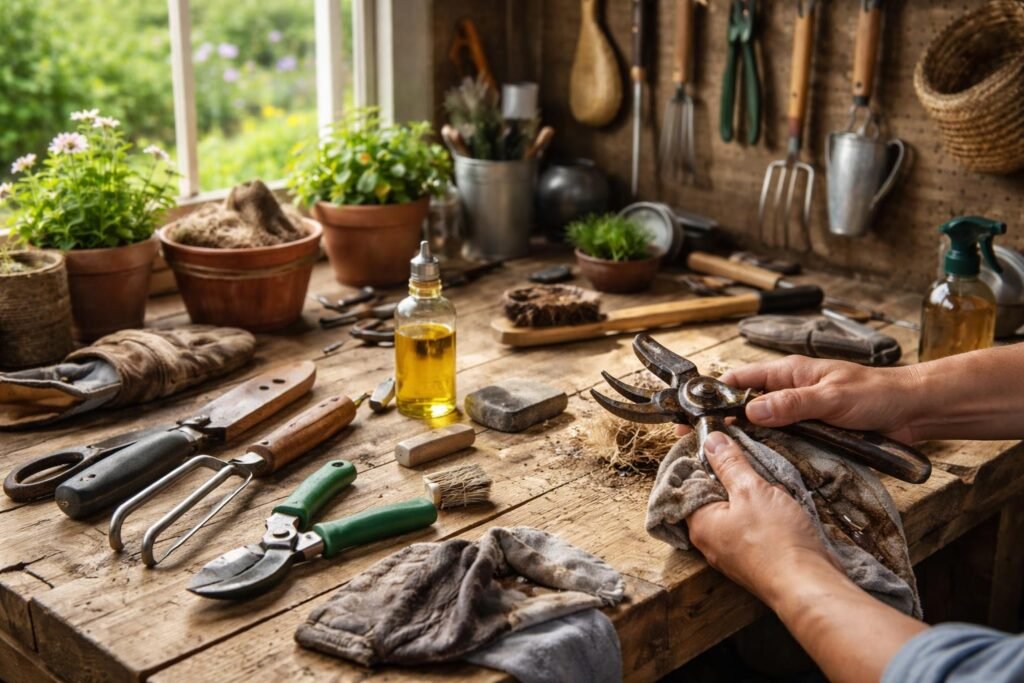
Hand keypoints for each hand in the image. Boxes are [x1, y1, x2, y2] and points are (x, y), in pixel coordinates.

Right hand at [675, 356, 923, 442]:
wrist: (912, 411)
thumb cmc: (876, 394)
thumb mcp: (831, 397)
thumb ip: (792, 404)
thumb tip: (752, 410)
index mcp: (789, 373)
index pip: (739, 380)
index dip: (713, 395)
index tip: (692, 412)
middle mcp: (789, 393)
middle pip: (744, 406)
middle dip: (722, 422)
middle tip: (697, 442)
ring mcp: (799, 414)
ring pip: (762, 428)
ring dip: (745, 441)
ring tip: (720, 459)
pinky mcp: (811, 434)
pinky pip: (782, 443)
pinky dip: (768, 452)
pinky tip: (755, 467)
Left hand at [686, 431, 840, 604]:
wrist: (808, 586)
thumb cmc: (776, 541)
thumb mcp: (751, 490)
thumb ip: (729, 464)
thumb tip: (711, 441)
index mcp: (698, 522)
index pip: (686, 482)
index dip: (700, 459)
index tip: (716, 442)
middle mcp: (709, 540)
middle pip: (712, 495)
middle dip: (731, 476)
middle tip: (748, 461)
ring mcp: (731, 551)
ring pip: (735, 510)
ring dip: (751, 494)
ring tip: (769, 484)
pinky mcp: (753, 557)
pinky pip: (752, 526)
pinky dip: (763, 512)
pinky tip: (779, 505)